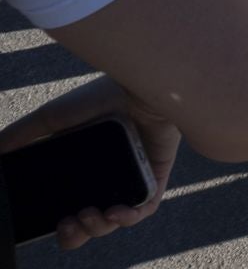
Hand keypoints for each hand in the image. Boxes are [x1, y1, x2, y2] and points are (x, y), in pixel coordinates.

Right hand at [0, 77, 177, 249]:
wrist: (139, 86)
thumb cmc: (98, 98)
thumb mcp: (51, 118)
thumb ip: (20, 136)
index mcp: (81, 172)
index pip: (68, 210)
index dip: (60, 226)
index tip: (54, 224)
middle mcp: (106, 179)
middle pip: (90, 223)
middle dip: (77, 233)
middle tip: (69, 223)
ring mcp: (131, 179)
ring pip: (114, 221)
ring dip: (99, 228)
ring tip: (89, 216)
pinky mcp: (154, 177)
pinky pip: (144, 209)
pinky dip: (130, 217)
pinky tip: (116, 212)